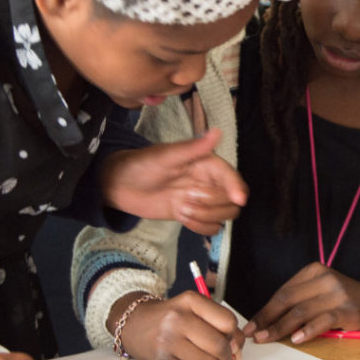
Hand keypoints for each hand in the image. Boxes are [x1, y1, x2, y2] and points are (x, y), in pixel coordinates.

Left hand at [98, 130, 247, 235]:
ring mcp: (200, 201)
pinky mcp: (192, 215)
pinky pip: (210, 228)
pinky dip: (200, 227)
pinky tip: (183, 218)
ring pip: (222, 215)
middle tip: (187, 199)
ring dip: (205, 216)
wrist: (121, 185)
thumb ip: (193, 147)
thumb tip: (216, 132)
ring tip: (182, 209)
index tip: (238, 199)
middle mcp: (208, 182)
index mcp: (206, 164)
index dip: (237, 187)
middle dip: (212, 204)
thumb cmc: (142, 164)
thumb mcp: (166, 156)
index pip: (230, 177)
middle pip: (230, 200)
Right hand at [115, 293, 244, 359]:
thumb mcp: (194, 308)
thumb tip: (237, 350)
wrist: (135, 324)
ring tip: (203, 357)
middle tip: (222, 355)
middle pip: (219, 345)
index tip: (230, 339)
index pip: (228, 322)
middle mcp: (177, 319)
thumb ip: (219, 323)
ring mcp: (167, 342)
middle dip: (227, 355)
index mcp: (190, 301)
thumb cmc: (171, 316)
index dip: (234, 334)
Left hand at [244, 263, 359, 344]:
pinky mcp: (349, 310)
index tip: (251, 325)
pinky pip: (323, 320)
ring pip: (301, 311)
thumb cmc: (346, 301)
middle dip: (268, 320)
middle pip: (288, 301)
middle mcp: (325, 278)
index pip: (283, 292)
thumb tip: (268, 322)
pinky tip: (296, 339)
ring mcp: (338, 293)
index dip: (265, 310)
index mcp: (315, 271)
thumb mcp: (323, 292)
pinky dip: (308, 330)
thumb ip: (300, 301)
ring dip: (281, 328)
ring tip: (268, 339)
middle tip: (254, 335)